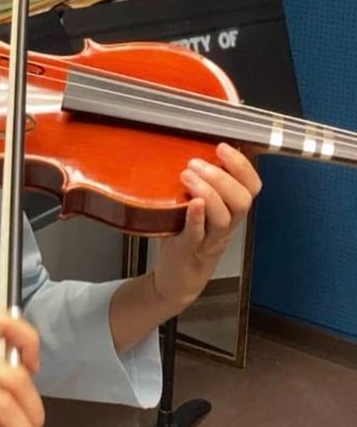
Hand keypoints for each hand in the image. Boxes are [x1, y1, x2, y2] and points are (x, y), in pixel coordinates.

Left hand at [153, 143, 262, 309]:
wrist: (176, 280)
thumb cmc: (186, 239)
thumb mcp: (197, 210)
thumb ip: (200, 187)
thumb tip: (187, 150)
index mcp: (232, 213)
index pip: (251, 187)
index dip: (242, 166)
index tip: (222, 147)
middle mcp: (227, 226)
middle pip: (241, 200)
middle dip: (223, 177)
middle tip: (196, 162)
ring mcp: (211, 240)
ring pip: (224, 216)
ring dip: (208, 192)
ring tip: (187, 175)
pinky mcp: (191, 250)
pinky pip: (199, 234)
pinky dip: (197, 217)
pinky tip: (192, 202)